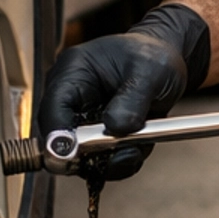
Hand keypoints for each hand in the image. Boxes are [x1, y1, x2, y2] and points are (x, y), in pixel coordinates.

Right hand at [40, 3, 209, 179]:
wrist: (166, 62)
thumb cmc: (151, 55)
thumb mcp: (150, 70)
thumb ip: (132, 100)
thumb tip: (115, 128)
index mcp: (72, 73)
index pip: (52, 110)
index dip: (58, 136)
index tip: (75, 153)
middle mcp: (71, 100)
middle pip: (59, 141)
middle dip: (89, 155)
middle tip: (121, 154)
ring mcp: (83, 121)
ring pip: (81, 158)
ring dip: (109, 162)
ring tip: (137, 148)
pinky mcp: (98, 138)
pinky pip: (101, 162)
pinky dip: (120, 162)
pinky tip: (139, 147)